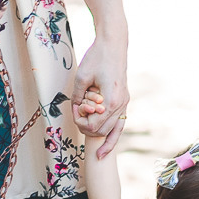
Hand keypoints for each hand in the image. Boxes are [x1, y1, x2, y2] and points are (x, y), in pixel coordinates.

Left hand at [73, 38, 127, 157]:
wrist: (113, 45)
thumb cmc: (97, 58)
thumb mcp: (81, 77)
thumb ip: (77, 97)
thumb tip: (75, 110)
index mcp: (110, 101)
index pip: (93, 125)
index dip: (80, 122)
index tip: (74, 110)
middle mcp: (120, 105)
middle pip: (103, 131)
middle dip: (89, 130)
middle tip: (78, 121)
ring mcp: (124, 103)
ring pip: (115, 131)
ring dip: (103, 138)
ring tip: (98, 153)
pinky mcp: (124, 100)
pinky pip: (120, 123)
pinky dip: (114, 135)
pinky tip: (108, 146)